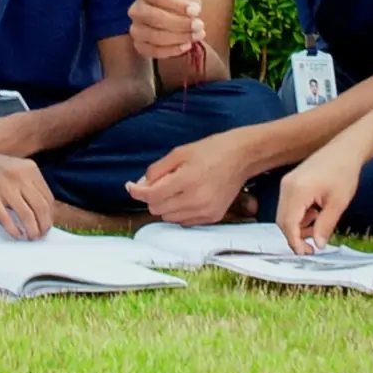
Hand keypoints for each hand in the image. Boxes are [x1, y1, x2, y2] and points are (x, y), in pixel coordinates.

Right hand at [0, 147, 55, 240]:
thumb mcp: (17, 169)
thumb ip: (29, 185)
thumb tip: (41, 213)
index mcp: (30, 170)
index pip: (48, 198)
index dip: (50, 215)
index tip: (46, 224)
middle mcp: (20, 177)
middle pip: (41, 208)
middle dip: (43, 226)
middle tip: (40, 235)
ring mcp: (4, 187)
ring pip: (27, 215)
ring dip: (31, 231)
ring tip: (30, 237)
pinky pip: (6, 219)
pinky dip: (14, 230)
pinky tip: (16, 234)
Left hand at [123, 130, 257, 227]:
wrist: (242, 157)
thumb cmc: (211, 150)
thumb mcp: (179, 152)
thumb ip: (157, 170)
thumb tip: (141, 186)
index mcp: (187, 180)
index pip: (152, 196)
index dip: (137, 191)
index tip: (130, 186)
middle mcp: (196, 200)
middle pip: (158, 209)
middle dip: (153, 197)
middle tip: (160, 182)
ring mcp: (205, 211)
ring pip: (169, 218)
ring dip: (166, 205)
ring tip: (177, 188)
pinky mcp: (213, 217)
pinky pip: (184, 221)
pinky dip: (180, 212)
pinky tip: (188, 197)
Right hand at [127, 0, 209, 78]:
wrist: (173, 20)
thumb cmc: (180, 6)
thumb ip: (191, 3)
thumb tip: (194, 12)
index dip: (177, 5)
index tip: (196, 11)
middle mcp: (136, 9)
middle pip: (154, 17)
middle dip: (179, 23)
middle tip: (199, 25)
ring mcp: (135, 29)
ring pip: (154, 36)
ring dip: (179, 37)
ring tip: (197, 35)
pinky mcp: (139, 46)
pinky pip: (153, 51)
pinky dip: (172, 50)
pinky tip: (187, 46)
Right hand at [272, 150, 358, 252]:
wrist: (344, 149)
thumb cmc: (344, 172)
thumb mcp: (338, 203)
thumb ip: (325, 226)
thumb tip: (318, 245)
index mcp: (298, 190)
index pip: (288, 224)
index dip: (295, 242)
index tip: (307, 253)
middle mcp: (287, 186)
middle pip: (283, 221)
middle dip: (296, 236)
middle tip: (313, 247)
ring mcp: (286, 183)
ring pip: (285, 214)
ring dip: (298, 226)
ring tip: (318, 226)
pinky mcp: (290, 182)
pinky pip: (288, 206)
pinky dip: (299, 216)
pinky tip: (315, 214)